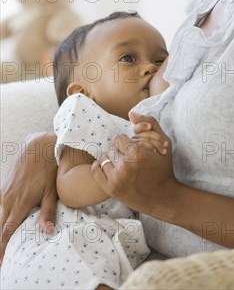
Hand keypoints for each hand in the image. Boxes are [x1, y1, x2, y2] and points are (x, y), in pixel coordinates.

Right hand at [0, 132, 57, 264]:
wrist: (38, 146)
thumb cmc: (48, 169)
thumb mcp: (52, 191)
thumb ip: (49, 212)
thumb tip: (49, 231)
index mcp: (19, 204)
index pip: (7, 232)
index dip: (3, 249)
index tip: (2, 263)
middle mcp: (8, 200)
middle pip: (1, 227)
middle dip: (0, 243)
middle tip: (3, 259)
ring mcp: (4, 193)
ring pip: (2, 217)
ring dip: (4, 229)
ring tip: (8, 242)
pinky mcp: (4, 187)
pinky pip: (3, 206)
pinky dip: (6, 216)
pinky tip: (11, 221)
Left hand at [91, 114, 178, 218]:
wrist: (163, 197)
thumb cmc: (164, 168)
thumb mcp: (164, 142)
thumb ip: (149, 123)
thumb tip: (131, 113)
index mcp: (137, 154)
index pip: (118, 139)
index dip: (127, 143)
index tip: (135, 150)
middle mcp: (125, 167)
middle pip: (111, 149)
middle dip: (120, 152)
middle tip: (131, 160)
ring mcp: (116, 180)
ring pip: (105, 159)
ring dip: (113, 161)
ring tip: (124, 167)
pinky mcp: (111, 189)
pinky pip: (96, 170)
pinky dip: (101, 167)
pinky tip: (112, 169)